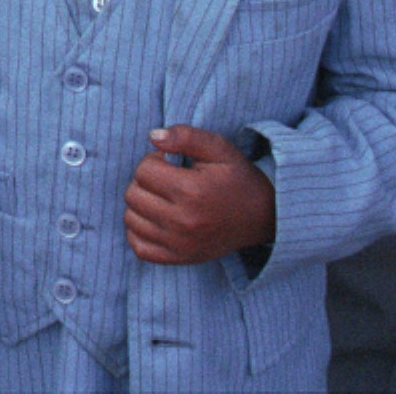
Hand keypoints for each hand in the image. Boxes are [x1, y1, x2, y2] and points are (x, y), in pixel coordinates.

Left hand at [124, 125, 275, 264]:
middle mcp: (184, 222)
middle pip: (133, 194)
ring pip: (131, 218)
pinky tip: (156, 219)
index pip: (143, 170)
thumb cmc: (237, 178)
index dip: (154, 161)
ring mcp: (180, 244)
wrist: (264, 217)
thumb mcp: (218, 148)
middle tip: (168, 180)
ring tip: (164, 198)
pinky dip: (139, 232)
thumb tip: (152, 136)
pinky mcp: (180, 258)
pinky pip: (139, 247)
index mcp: (192, 192)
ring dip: (141, 204)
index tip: (171, 164)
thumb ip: (185, 136)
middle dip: (145, 181)